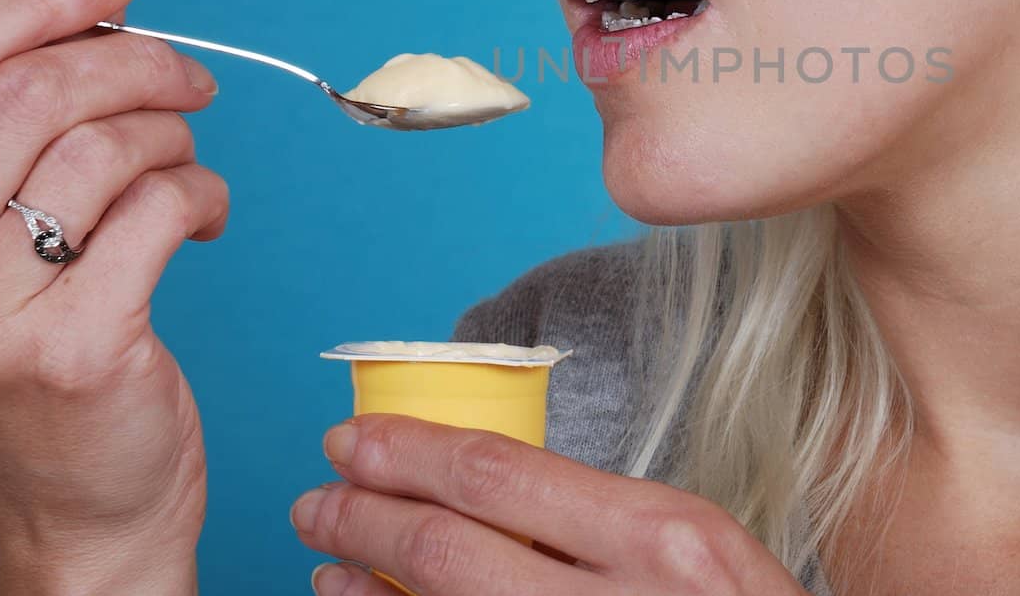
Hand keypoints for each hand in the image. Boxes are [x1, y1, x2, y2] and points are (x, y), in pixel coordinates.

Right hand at [0, 0, 227, 591]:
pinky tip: (201, 218)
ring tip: (185, 163)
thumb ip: (32, 70)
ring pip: (107, 146)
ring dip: (176, 133)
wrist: (80, 500)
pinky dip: (202, 193)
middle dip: (137, 60)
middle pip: (33, 90)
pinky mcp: (74, 348)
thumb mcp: (10, 206)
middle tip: (189, 78)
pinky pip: (159, 210)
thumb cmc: (47, 339)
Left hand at [291, 414, 808, 595]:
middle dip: (363, 514)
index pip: (500, 474)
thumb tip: (494, 491)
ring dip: (366, 587)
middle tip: (317, 495)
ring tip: (326, 559)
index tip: (354, 438)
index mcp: (663, 539)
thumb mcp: (702, 554)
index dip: (407, 452)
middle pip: (449, 546)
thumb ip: (609, 523)